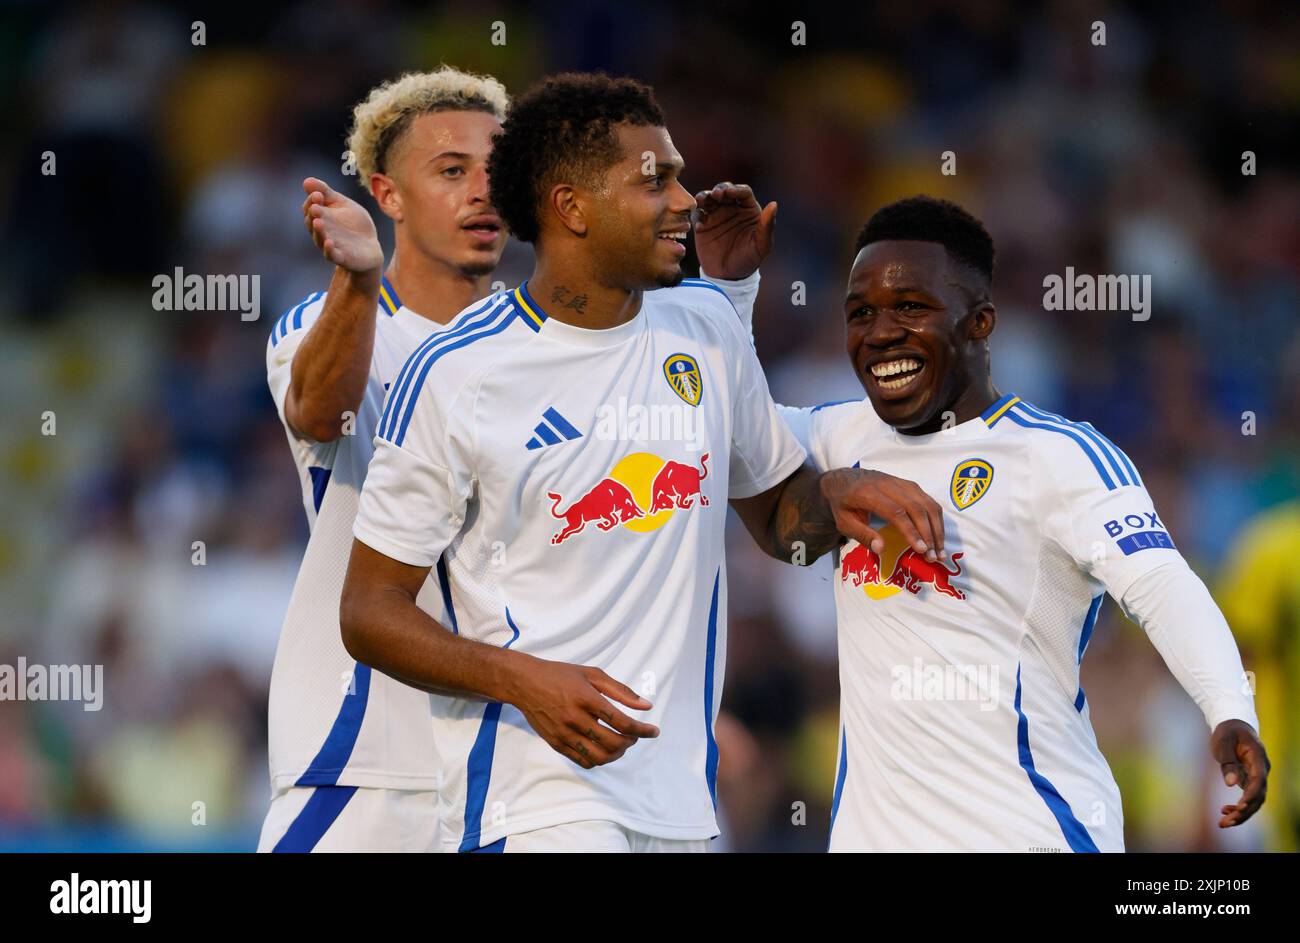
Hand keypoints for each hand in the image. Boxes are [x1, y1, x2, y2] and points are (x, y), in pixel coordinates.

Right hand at [301, 177, 383, 274]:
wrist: (370, 247)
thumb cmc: (353, 224)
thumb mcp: (342, 204)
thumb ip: (327, 193)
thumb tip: (306, 181)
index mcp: (320, 217)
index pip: (310, 208)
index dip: (312, 200)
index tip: (318, 194)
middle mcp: (321, 232)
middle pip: (312, 223)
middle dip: (313, 214)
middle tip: (315, 206)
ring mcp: (330, 245)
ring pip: (319, 238)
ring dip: (318, 230)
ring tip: (318, 221)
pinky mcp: (341, 257)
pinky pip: (331, 255)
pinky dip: (329, 249)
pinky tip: (329, 242)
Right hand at [508, 658, 659, 768]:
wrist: (525, 683)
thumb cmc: (560, 675)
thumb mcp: (592, 674)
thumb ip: (621, 691)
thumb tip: (646, 705)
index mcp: (586, 698)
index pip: (621, 722)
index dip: (642, 730)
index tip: (654, 731)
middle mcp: (575, 718)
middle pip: (613, 742)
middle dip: (631, 742)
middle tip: (635, 735)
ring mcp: (564, 733)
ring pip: (599, 757)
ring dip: (617, 754)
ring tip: (621, 744)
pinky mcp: (556, 743)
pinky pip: (583, 761)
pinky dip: (599, 759)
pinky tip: (604, 749)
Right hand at [693, 182, 776, 279]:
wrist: (729, 276)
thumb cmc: (749, 260)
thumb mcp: (761, 245)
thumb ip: (767, 226)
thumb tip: (774, 204)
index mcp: (748, 210)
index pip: (743, 192)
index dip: (736, 190)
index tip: (730, 193)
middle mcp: (732, 209)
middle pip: (725, 190)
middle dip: (720, 189)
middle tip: (716, 194)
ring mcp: (716, 215)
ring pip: (709, 198)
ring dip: (704, 197)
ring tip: (702, 202)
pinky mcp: (703, 225)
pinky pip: (698, 215)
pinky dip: (697, 216)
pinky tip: (700, 225)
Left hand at [820, 468, 945, 561]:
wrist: (843, 480)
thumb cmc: (842, 505)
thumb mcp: (844, 522)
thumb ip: (862, 535)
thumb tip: (882, 549)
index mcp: (868, 493)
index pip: (896, 512)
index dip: (911, 530)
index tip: (921, 549)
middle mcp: (888, 484)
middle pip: (916, 507)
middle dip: (928, 533)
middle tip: (933, 556)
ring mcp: (900, 482)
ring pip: (926, 502)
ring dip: (937, 527)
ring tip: (939, 550)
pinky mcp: (909, 484)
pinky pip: (927, 500)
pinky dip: (936, 518)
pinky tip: (937, 536)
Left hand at [1211, 719, 1269, 826]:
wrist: (1234, 726)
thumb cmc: (1227, 732)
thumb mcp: (1223, 742)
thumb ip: (1228, 762)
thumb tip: (1231, 784)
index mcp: (1258, 758)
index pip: (1259, 780)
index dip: (1251, 794)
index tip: (1240, 806)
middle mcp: (1262, 770)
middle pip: (1259, 796)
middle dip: (1244, 811)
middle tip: (1227, 822)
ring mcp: (1258, 777)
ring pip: (1255, 801)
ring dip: (1241, 813)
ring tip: (1223, 823)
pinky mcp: (1251, 781)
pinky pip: (1248, 798)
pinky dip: (1238, 807)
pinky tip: (1224, 811)